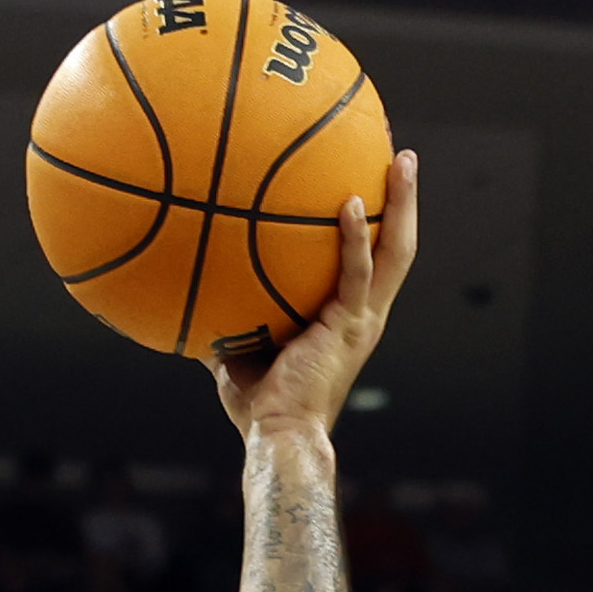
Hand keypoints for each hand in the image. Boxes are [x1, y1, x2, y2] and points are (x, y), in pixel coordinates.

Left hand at [210, 147, 418, 446]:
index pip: (373, 260)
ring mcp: (362, 319)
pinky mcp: (350, 327)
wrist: (277, 435)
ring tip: (403, 160)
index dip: (378, 224)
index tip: (373, 182)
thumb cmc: (258, 403)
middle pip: (398, 246)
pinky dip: (356, 238)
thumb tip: (187, 289)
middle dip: (404, 201)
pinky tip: (349, 204)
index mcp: (348, 317)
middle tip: (404, 157)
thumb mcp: (240, 349)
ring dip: (402, 204)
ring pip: (396, 252)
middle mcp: (365, 314)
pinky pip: (358, 273)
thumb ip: (227, 316)